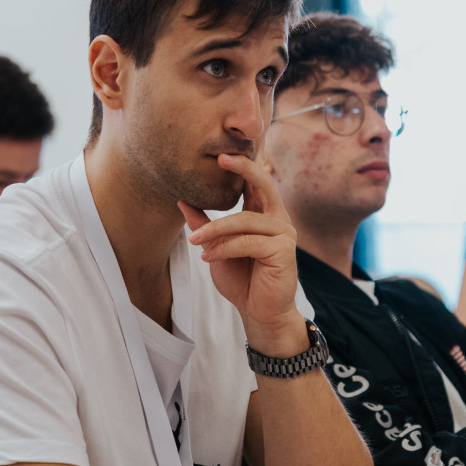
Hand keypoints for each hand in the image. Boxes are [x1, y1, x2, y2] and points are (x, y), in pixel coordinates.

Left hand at [178, 153, 303, 352]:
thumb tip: (181, 200)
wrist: (258, 312)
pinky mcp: (284, 251)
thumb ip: (204, 224)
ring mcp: (284, 234)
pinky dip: (224, 248)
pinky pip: (248, 242)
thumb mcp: (216, 247)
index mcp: (264, 214)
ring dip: (215, 229)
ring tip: (196, 241)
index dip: (242, 166)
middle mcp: (278, 219)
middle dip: (243, 169)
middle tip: (221, 158)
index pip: (255, 182)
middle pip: (263, 184)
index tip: (220, 154)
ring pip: (244, 220)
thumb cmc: (242, 279)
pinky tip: (208, 257)